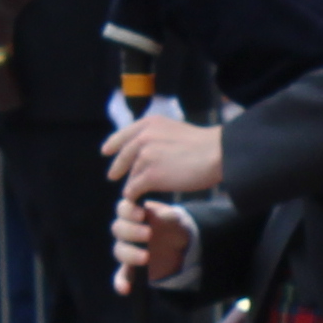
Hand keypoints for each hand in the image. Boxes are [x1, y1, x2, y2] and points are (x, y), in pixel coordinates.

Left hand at [107, 110, 223, 197]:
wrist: (216, 154)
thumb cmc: (204, 145)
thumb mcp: (176, 130)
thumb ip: (158, 137)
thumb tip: (146, 151)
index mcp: (151, 123)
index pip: (125, 133)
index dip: (113, 143)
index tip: (105, 151)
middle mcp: (144, 137)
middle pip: (124, 156)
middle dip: (118, 167)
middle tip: (112, 176)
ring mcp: (145, 156)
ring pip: (131, 174)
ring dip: (132, 183)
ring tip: (135, 191)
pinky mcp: (149, 175)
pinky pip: (133, 189)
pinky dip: (133, 195)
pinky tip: (135, 199)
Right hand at [110, 193, 194, 290]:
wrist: (176, 242)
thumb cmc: (171, 224)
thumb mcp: (173, 218)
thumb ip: (167, 216)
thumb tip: (164, 216)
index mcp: (133, 213)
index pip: (123, 209)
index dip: (129, 211)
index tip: (142, 215)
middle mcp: (125, 231)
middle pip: (118, 229)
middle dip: (132, 232)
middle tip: (149, 234)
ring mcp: (127, 249)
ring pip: (119, 251)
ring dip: (131, 255)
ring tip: (146, 257)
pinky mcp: (130, 268)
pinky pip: (121, 276)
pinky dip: (121, 283)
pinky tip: (125, 290)